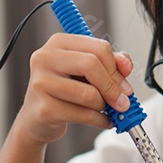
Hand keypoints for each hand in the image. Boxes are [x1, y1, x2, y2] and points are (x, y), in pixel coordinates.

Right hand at [17, 34, 134, 143]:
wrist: (37, 119)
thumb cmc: (64, 91)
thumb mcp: (86, 72)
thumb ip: (110, 63)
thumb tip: (126, 66)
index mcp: (59, 43)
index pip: (98, 48)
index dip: (117, 68)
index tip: (125, 86)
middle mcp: (45, 58)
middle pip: (91, 64)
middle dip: (112, 87)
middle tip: (123, 102)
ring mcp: (41, 83)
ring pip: (89, 93)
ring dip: (104, 106)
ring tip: (104, 110)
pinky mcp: (44, 108)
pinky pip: (83, 115)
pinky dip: (99, 120)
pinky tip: (101, 120)